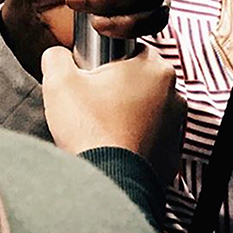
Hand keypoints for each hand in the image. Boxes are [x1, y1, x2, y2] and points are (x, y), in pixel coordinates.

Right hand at [41, 44, 185, 184]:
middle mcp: (173, 94)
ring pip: (144, 109)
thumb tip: (57, 56)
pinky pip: (148, 138)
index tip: (90, 79)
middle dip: (115, 89)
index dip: (104, 62)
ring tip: (100, 128)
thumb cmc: (89, 130)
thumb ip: (56, 56)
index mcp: (154, 68)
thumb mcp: (60, 82)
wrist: (106, 181)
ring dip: (126, 114)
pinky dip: (133, 140)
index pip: (128, 50)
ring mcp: (175, 126)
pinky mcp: (170, 153)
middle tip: (91, 105)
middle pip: (137, 81)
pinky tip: (112, 145)